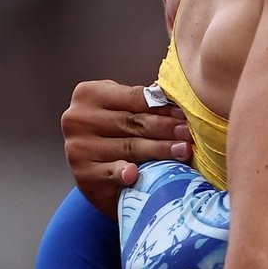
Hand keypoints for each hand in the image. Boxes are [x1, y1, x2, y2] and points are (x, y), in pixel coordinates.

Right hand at [63, 80, 190, 215]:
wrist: (95, 170)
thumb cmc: (113, 132)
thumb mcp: (122, 109)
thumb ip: (142, 101)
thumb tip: (174, 94)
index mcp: (89, 94)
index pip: (135, 98)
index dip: (164, 107)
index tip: (186, 114)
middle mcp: (78, 119)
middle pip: (133, 122)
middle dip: (166, 128)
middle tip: (189, 134)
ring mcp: (78, 147)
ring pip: (129, 147)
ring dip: (160, 150)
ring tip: (183, 151)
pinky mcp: (82, 174)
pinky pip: (109, 173)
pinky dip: (123, 173)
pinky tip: (135, 174)